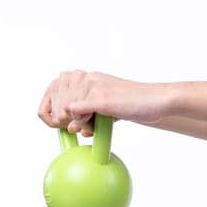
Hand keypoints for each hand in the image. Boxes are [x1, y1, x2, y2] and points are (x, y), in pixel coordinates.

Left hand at [37, 70, 169, 132]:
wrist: (156, 100)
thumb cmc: (134, 105)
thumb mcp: (106, 109)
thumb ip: (88, 115)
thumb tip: (72, 129)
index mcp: (86, 77)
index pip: (54, 87)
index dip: (50, 106)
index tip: (57, 121)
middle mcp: (86, 77)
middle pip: (56, 100)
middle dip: (60, 118)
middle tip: (77, 128)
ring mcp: (92, 86)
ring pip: (64, 108)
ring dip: (74, 123)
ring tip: (91, 128)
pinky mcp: (100, 98)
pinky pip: (75, 110)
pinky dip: (80, 121)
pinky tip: (91, 126)